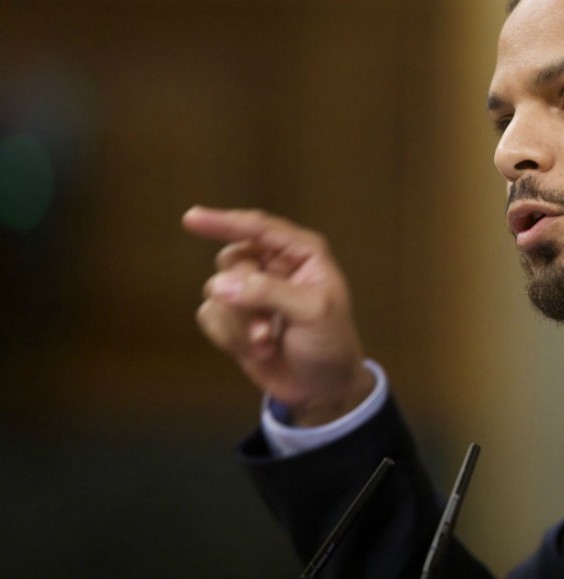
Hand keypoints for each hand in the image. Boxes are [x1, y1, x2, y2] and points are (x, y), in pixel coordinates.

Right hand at [182, 206, 375, 426]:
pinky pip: (210, 316)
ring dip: (240, 325)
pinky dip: (229, 337)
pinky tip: (256, 350)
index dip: (224, 221)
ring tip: (268, 343)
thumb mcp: (313, 313)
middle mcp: (274, 265)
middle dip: (244, 300)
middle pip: (232, 261)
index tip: (190, 219)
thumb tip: (219, 285)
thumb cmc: (330, 344)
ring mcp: (251, 291)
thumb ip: (268, 292)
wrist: (321, 388)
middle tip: (266, 329)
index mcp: (302, 253)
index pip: (258, 228)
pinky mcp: (234, 317)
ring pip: (217, 291)